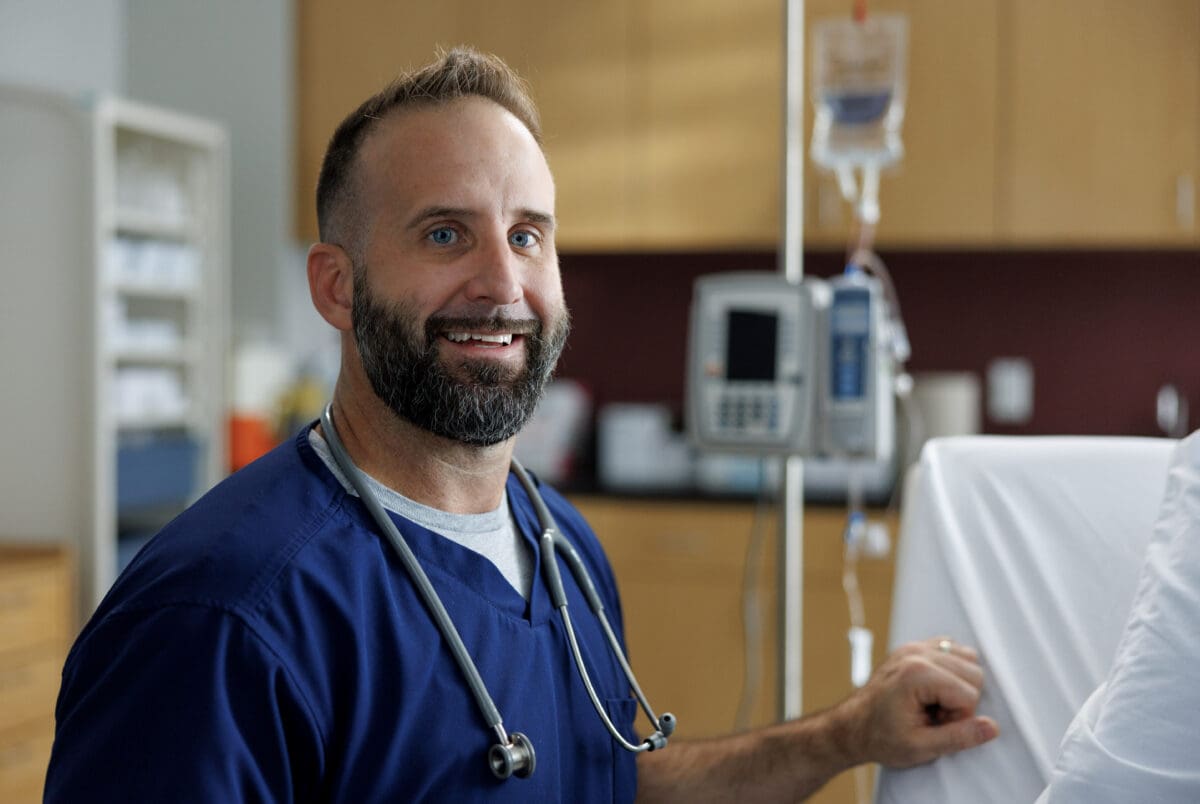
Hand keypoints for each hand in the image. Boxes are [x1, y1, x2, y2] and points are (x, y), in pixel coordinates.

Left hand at [839, 637, 998, 767]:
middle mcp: (916, 653)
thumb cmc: (881, 738)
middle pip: (974, 673)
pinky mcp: (915, 647)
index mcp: (916, 674)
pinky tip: (933, 690)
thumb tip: (992, 727)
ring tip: (932, 704)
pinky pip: (953, 650)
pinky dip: (952, 671)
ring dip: (958, 685)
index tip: (933, 726)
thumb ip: (959, 737)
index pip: (970, 695)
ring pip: (969, 659)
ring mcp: (915, 647)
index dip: (957, 718)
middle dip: (960, 701)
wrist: (852, 727)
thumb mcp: (921, 747)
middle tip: (933, 717)